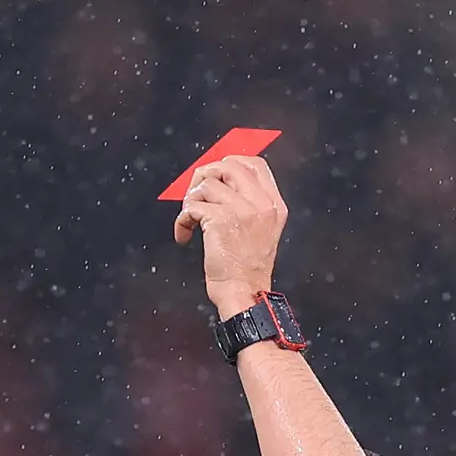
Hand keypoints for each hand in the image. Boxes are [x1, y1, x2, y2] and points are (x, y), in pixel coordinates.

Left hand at [174, 152, 287, 316]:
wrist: (244, 293)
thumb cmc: (247, 268)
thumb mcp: (262, 230)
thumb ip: (250, 204)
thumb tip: (221, 181)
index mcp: (274, 204)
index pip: (255, 164)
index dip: (231, 163)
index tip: (216, 175)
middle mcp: (261, 204)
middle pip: (229, 166)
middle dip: (205, 176)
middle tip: (196, 195)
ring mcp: (242, 210)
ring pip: (207, 184)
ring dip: (191, 200)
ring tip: (192, 220)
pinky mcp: (221, 219)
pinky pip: (192, 205)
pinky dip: (182, 220)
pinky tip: (185, 234)